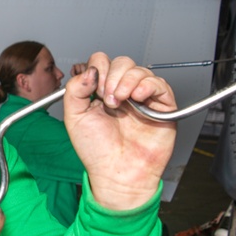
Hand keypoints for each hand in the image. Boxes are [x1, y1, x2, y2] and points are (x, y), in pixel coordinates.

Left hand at [63, 53, 176, 209]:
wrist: (118, 173)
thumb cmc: (97, 152)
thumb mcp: (74, 117)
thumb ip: (74, 90)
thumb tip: (89, 69)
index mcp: (102, 92)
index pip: (102, 62)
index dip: (98, 70)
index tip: (95, 90)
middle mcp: (123, 92)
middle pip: (122, 62)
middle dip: (112, 76)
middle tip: (108, 98)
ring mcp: (143, 98)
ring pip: (140, 70)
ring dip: (127, 81)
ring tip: (121, 102)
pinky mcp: (161, 107)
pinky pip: (159, 84)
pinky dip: (147, 86)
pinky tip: (137, 98)